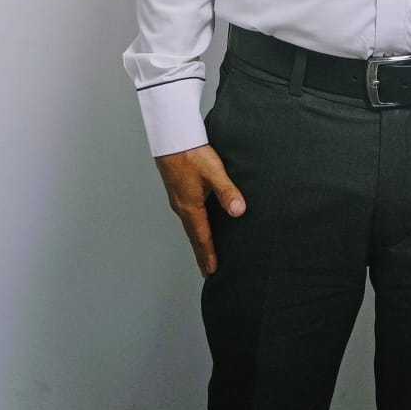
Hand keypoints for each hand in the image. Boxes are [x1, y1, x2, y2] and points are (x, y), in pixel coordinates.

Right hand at [155, 144, 245, 277]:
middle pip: (193, 236)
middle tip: (207, 271)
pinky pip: (188, 216)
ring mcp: (178, 199)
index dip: (208, 255)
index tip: (212, 272)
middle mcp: (182, 207)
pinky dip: (194, 228)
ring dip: (197, 241)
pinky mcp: (179, 191)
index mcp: (190, 207)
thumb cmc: (191, 153)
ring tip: (204, 253)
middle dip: (201, 253)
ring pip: (190, 226)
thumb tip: (239, 212)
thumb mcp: (214, 171)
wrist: (171, 137)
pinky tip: (200, 225)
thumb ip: (227, 191)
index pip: (202, 237)